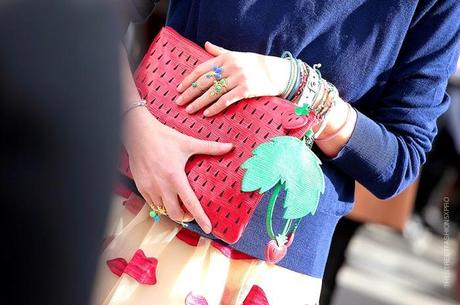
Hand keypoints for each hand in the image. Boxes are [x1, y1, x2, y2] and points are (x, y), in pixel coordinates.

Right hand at [124, 108, 232, 232]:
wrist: (138, 133)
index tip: (208, 229)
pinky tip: (166, 197)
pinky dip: (161, 205)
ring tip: (179, 204)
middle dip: (186, 217)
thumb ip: (210, 148)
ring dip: (172, 211)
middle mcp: (162, 186)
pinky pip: (152, 204)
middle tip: (192, 212)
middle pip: (175, 214)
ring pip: (163, 211)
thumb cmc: (163, 137)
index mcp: (175, 177)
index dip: (200, 218)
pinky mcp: (141, 187)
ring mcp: (150, 188)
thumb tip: (229, 147)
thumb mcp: (188, 143)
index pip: (190, 203)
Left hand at [175, 42, 289, 116]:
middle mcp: (230, 67)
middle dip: (190, 92)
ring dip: (199, 102)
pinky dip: (215, 107)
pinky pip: (226, 100)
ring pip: (213, 92)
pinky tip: (207, 114)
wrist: (278, 72)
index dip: (189, 79)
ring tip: (189, 110)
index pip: (202, 69)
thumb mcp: (237, 55)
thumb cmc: (256, 64)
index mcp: (225, 58)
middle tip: (179, 102)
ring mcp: (238, 78)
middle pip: (204, 81)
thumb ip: (220, 52)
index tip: (179, 88)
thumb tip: (206, 44)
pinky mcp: (246, 90)